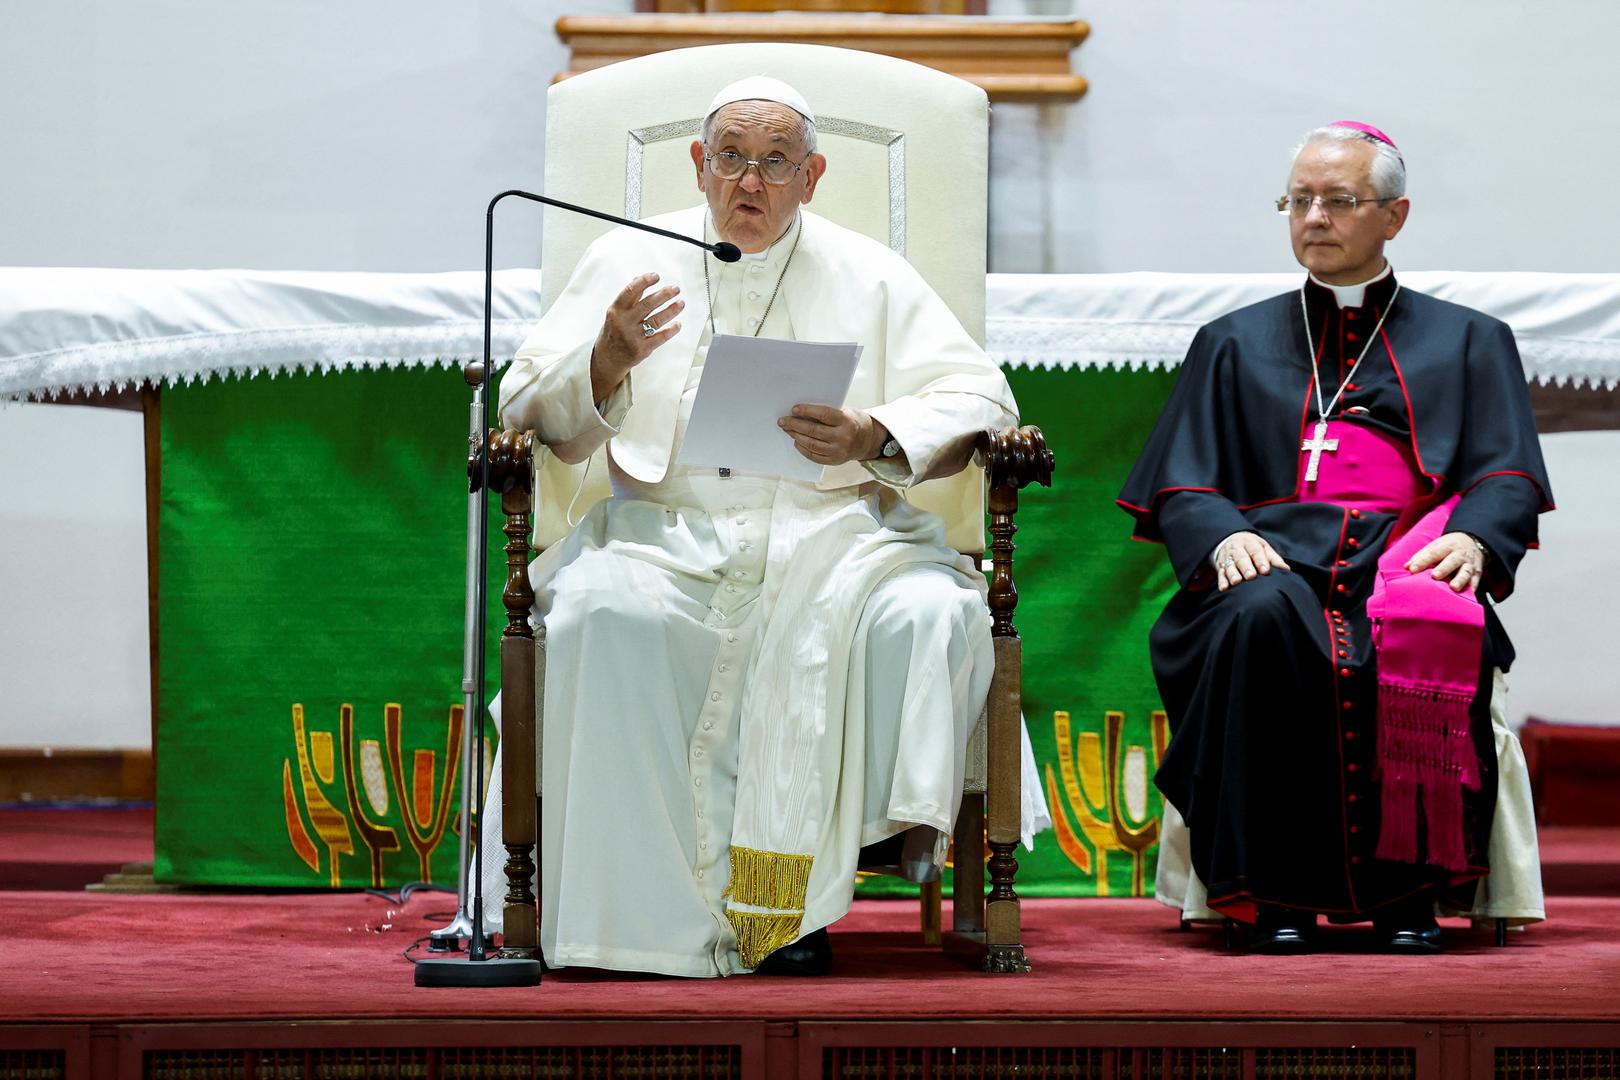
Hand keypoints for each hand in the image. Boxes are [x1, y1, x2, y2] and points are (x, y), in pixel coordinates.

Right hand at [590, 273, 682, 400]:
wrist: (607, 359)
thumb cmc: (613, 331)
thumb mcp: (615, 313)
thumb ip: (629, 298)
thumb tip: (639, 278)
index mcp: (615, 310)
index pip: (631, 291)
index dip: (644, 281)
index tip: (656, 276)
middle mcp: (623, 323)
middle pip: (648, 304)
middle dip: (664, 294)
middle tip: (676, 289)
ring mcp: (633, 337)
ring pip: (656, 320)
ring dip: (671, 310)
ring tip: (681, 303)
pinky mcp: (642, 349)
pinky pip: (660, 337)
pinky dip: (671, 330)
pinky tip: (678, 324)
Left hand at [777, 404, 885, 466]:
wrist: (867, 440)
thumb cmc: (851, 421)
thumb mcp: (845, 412)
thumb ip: (826, 413)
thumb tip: (801, 413)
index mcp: (847, 421)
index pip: (824, 414)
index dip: (807, 411)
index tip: (794, 409)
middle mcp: (843, 437)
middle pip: (814, 431)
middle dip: (795, 425)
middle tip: (782, 421)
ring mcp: (839, 451)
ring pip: (812, 444)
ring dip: (796, 436)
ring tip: (787, 430)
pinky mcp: (834, 461)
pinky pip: (814, 456)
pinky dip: (803, 448)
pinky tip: (797, 442)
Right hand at [1214, 531, 1291, 592]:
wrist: (1229, 540)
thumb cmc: (1252, 547)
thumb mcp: (1263, 548)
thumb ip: (1274, 558)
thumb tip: (1286, 569)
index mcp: (1249, 543)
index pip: (1255, 551)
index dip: (1260, 561)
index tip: (1266, 570)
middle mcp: (1237, 549)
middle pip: (1241, 558)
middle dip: (1246, 567)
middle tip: (1251, 576)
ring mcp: (1227, 558)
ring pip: (1229, 566)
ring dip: (1232, 574)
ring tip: (1236, 582)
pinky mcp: (1220, 567)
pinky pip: (1220, 574)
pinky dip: (1221, 581)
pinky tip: (1224, 588)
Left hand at [1405, 531, 1485, 592]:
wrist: (1472, 542)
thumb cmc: (1448, 547)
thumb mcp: (1435, 546)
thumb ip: (1421, 556)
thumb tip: (1406, 567)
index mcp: (1446, 546)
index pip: (1433, 552)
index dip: (1422, 561)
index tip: (1412, 569)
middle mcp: (1459, 554)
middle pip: (1452, 561)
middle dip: (1444, 568)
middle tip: (1435, 576)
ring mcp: (1469, 564)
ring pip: (1466, 571)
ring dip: (1460, 579)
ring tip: (1453, 587)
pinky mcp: (1477, 574)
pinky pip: (1475, 582)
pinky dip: (1472, 588)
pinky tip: (1467, 595)